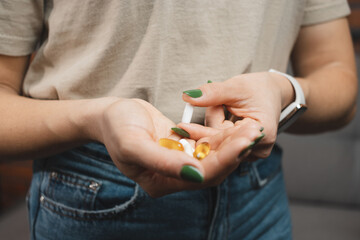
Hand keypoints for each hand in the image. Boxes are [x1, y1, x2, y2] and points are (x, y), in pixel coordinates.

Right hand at [91, 98, 261, 195]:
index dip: (225, 160)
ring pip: (213, 157)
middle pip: (213, 168)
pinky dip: (222, 136)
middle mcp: (174, 178)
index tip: (245, 142)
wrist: (111, 114)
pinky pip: (207, 145)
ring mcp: (179, 163)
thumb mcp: (134, 144)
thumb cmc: (117, 127)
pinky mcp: (183, 149)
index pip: (202, 177)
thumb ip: (163, 162)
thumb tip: (195, 174)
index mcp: (161, 183)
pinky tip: (235, 125)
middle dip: (235, 150)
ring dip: (232, 143)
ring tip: (250, 126)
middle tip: (254, 131)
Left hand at [182, 72, 293, 160]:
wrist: (270, 92)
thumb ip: (212, 93)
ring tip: (218, 105)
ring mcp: (252, 152)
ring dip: (211, 125)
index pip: (225, 138)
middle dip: (204, 128)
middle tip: (183, 122)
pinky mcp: (244, 151)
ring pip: (219, 143)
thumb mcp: (235, 87)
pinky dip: (214, 130)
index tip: (181, 126)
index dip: (202, 132)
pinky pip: (222, 143)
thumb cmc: (257, 88)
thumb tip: (188, 97)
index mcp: (263, 134)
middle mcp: (258, 148)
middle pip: (221, 144)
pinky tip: (216, 114)